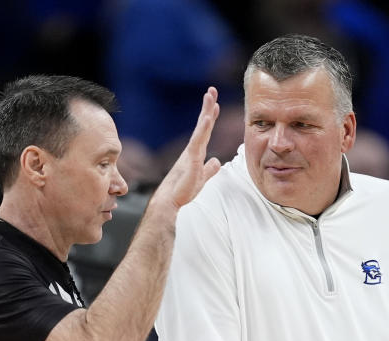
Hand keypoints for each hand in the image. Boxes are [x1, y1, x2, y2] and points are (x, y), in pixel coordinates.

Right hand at [150, 87, 221, 209]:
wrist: (171, 201)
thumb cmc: (183, 191)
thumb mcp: (202, 178)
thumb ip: (210, 169)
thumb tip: (217, 161)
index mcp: (196, 153)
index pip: (205, 132)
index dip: (210, 117)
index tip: (216, 104)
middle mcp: (193, 150)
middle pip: (202, 125)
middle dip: (207, 107)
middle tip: (212, 90)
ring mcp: (191, 154)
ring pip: (200, 129)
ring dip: (206, 112)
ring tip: (210, 96)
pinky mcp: (190, 161)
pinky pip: (198, 142)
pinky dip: (203, 130)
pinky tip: (208, 118)